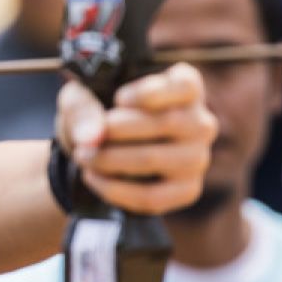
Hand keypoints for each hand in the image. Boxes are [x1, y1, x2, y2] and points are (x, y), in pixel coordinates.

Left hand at [55, 62, 216, 214]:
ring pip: (155, 159)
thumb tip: (91, 137)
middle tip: (85, 137)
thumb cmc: (95, 111)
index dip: (150, 92)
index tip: (119, 98)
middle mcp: (200, 122)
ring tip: (83, 156)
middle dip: (116, 131)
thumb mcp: (80, 98)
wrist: (93, 148)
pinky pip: (153, 196)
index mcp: (184, 86)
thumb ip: (82, 109)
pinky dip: (115, 189)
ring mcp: (197, 158)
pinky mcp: (187, 190)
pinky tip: (93, 177)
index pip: (184, 86)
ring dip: (110, 160)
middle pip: (167, 122)